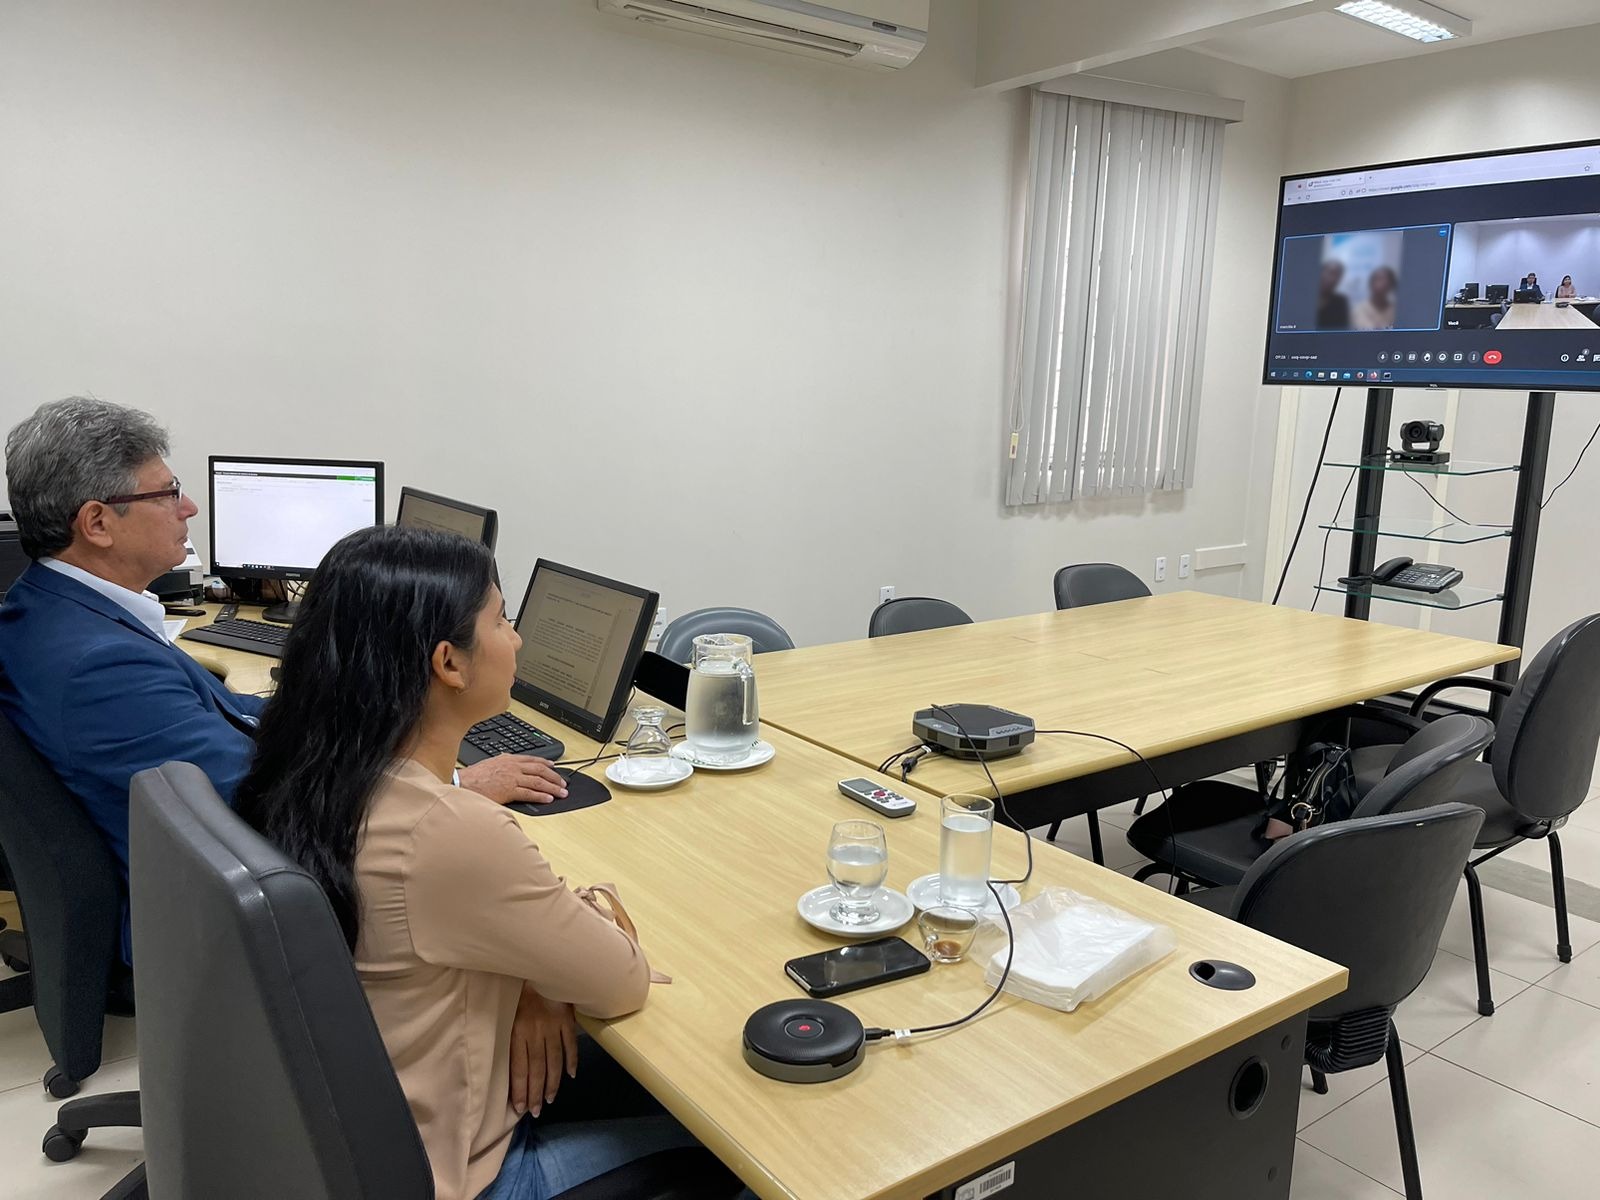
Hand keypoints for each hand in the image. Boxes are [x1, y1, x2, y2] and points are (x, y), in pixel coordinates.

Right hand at [459, 755, 568, 804]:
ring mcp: (512, 778)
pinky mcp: (509, 790)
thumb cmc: (472, 777)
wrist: (462, 783)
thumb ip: (502, 764)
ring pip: (538, 781)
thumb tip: (507, 764)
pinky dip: (541, 796)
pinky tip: (548, 799)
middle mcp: (512, 767)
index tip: (553, 767)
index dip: (546, 763)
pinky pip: (529, 793)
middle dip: (554, 776)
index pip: (532, 759)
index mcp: (508, 759)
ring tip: (561, 792)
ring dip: (552, 787)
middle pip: (539, 770)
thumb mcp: (490, 764)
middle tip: (563, 783)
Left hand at [509, 986, 578, 1116]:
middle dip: (536, 1092)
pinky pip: (570, 1044)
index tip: (520, 1108)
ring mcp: (553, 1026)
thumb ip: (510, 1036)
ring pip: (554, 1060)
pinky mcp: (567, 1020)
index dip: (520, 1089)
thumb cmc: (518, 990)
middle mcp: (535, 1032)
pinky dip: (572, 1060)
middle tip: (537, 1111)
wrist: (539, 966)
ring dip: (553, 1082)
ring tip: (550, 1099)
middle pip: (536, 1068)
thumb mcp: (507, 1013)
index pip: (519, 1068)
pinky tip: (570, 1075)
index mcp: (518, 1031)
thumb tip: (510, 1064)